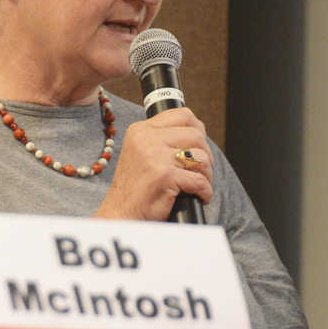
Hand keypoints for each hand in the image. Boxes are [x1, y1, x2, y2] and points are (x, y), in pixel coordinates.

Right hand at [95, 107, 213, 221]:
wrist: (121, 213)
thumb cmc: (134, 187)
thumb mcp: (140, 152)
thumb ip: (161, 139)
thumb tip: (197, 131)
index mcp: (140, 130)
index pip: (182, 115)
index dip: (197, 129)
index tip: (198, 145)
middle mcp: (146, 139)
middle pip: (196, 134)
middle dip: (205, 154)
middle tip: (200, 169)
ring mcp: (155, 156)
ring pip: (201, 156)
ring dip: (206, 174)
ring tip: (198, 184)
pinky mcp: (165, 176)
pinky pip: (200, 180)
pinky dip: (205, 191)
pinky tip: (199, 196)